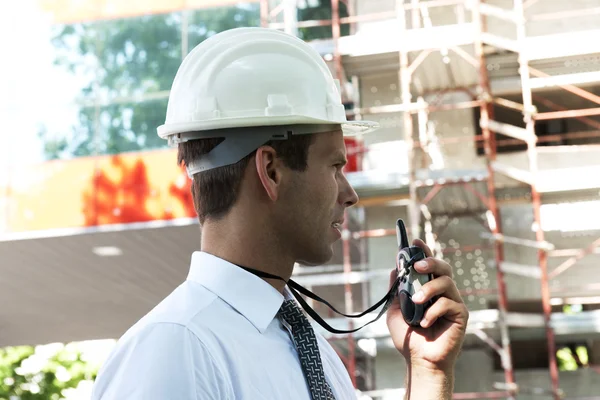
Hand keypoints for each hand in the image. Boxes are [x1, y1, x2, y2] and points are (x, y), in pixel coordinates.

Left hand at [386, 239, 468, 373]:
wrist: (418, 360)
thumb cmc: (408, 338)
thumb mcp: (395, 310)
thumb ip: (396, 290)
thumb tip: (394, 269)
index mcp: (427, 289)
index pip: (428, 265)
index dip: (424, 251)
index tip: (415, 241)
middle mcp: (442, 293)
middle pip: (443, 267)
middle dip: (430, 261)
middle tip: (417, 266)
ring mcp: (453, 302)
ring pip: (446, 282)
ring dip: (428, 289)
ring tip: (415, 302)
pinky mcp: (460, 315)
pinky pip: (448, 303)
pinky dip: (432, 311)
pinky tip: (424, 323)